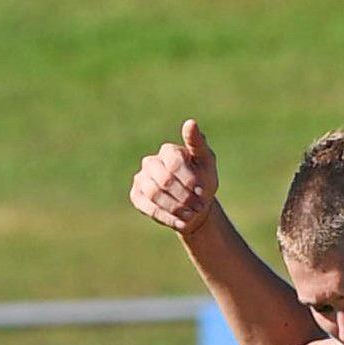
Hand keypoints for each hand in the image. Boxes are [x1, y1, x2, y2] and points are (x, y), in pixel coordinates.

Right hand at [131, 117, 219, 237]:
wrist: (194, 205)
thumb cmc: (202, 180)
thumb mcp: (206, 162)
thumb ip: (198, 143)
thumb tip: (190, 122)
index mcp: (168, 151)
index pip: (174, 163)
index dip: (189, 180)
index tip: (202, 191)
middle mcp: (151, 162)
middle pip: (164, 180)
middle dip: (184, 197)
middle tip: (198, 207)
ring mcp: (142, 179)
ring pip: (154, 194)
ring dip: (176, 208)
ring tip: (191, 215)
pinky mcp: (137, 196)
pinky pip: (148, 207)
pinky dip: (166, 216)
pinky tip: (181, 222)